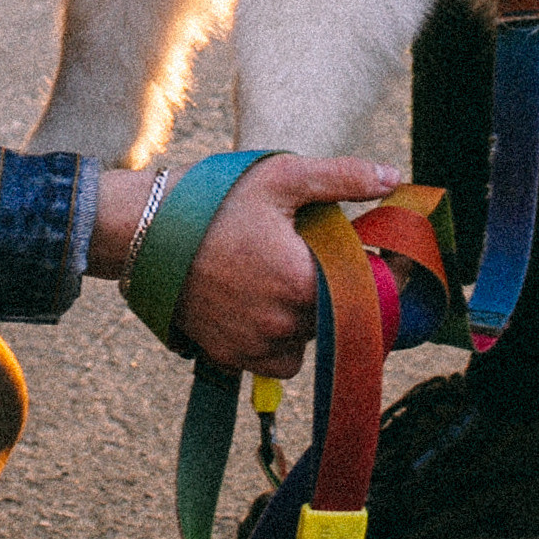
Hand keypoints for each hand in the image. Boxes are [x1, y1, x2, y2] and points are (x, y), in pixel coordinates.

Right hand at [91, 153, 397, 374]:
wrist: (144, 232)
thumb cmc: (214, 200)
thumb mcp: (281, 178)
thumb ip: (342, 179)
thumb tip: (393, 177)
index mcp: (303, 281)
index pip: (370, 293)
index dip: (381, 276)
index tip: (378, 258)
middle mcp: (283, 323)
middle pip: (338, 317)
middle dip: (338, 290)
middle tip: (318, 257)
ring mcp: (255, 344)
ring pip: (309, 343)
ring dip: (309, 319)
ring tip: (285, 281)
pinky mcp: (230, 356)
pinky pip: (276, 361)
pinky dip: (278, 340)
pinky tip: (263, 305)